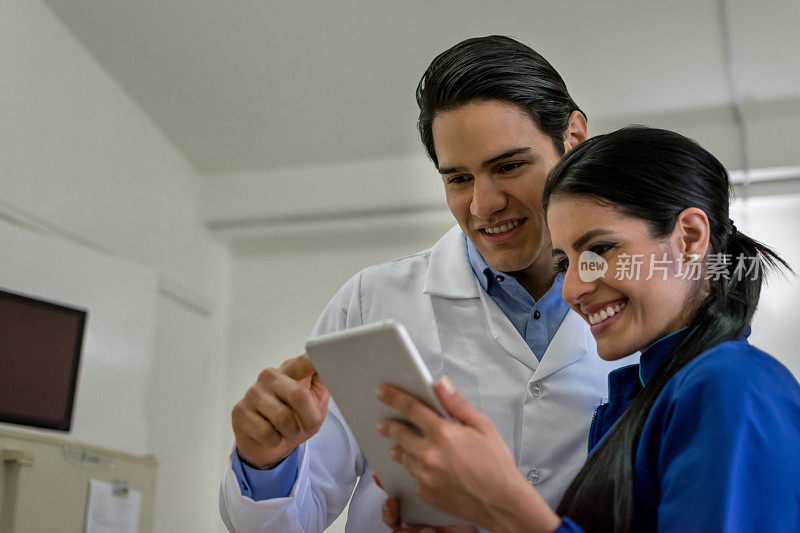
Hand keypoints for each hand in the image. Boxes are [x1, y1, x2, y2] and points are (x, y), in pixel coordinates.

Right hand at [232, 354, 328, 468]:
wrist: (267, 443)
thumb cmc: (295, 419)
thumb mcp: (315, 402)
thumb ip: (325, 384)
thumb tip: (335, 370)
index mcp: (291, 370)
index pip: (304, 362)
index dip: (314, 359)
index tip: (324, 352)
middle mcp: (270, 376)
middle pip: (298, 395)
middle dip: (309, 418)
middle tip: (309, 425)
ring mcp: (253, 392)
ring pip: (283, 418)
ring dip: (292, 432)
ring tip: (289, 431)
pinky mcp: (240, 411)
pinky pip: (267, 432)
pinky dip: (276, 440)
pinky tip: (272, 435)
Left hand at [375, 377, 559, 531]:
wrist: (502, 503)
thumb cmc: (496, 465)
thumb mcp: (483, 427)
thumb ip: (458, 404)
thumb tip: (441, 384)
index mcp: (444, 434)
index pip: (411, 408)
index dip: (393, 397)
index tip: (382, 392)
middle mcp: (430, 455)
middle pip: (398, 433)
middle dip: (388, 426)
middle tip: (382, 423)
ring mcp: (425, 476)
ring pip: (402, 456)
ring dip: (399, 448)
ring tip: (399, 446)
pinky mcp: (424, 492)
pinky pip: (411, 476)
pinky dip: (414, 468)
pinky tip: (422, 466)